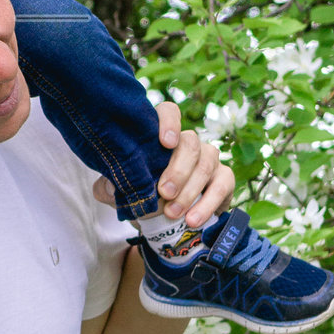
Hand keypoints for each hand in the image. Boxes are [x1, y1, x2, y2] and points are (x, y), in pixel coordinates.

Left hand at [92, 100, 234, 227]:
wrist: (167, 221)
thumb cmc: (144, 197)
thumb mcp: (121, 193)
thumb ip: (110, 188)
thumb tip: (108, 187)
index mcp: (161, 136)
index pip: (169, 112)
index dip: (169, 122)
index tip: (165, 142)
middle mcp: (188, 142)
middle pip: (190, 143)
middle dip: (178, 169)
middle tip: (164, 192)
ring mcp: (208, 158)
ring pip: (205, 164)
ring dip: (189, 191)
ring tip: (173, 212)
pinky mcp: (224, 178)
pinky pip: (222, 185)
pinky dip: (207, 204)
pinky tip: (192, 220)